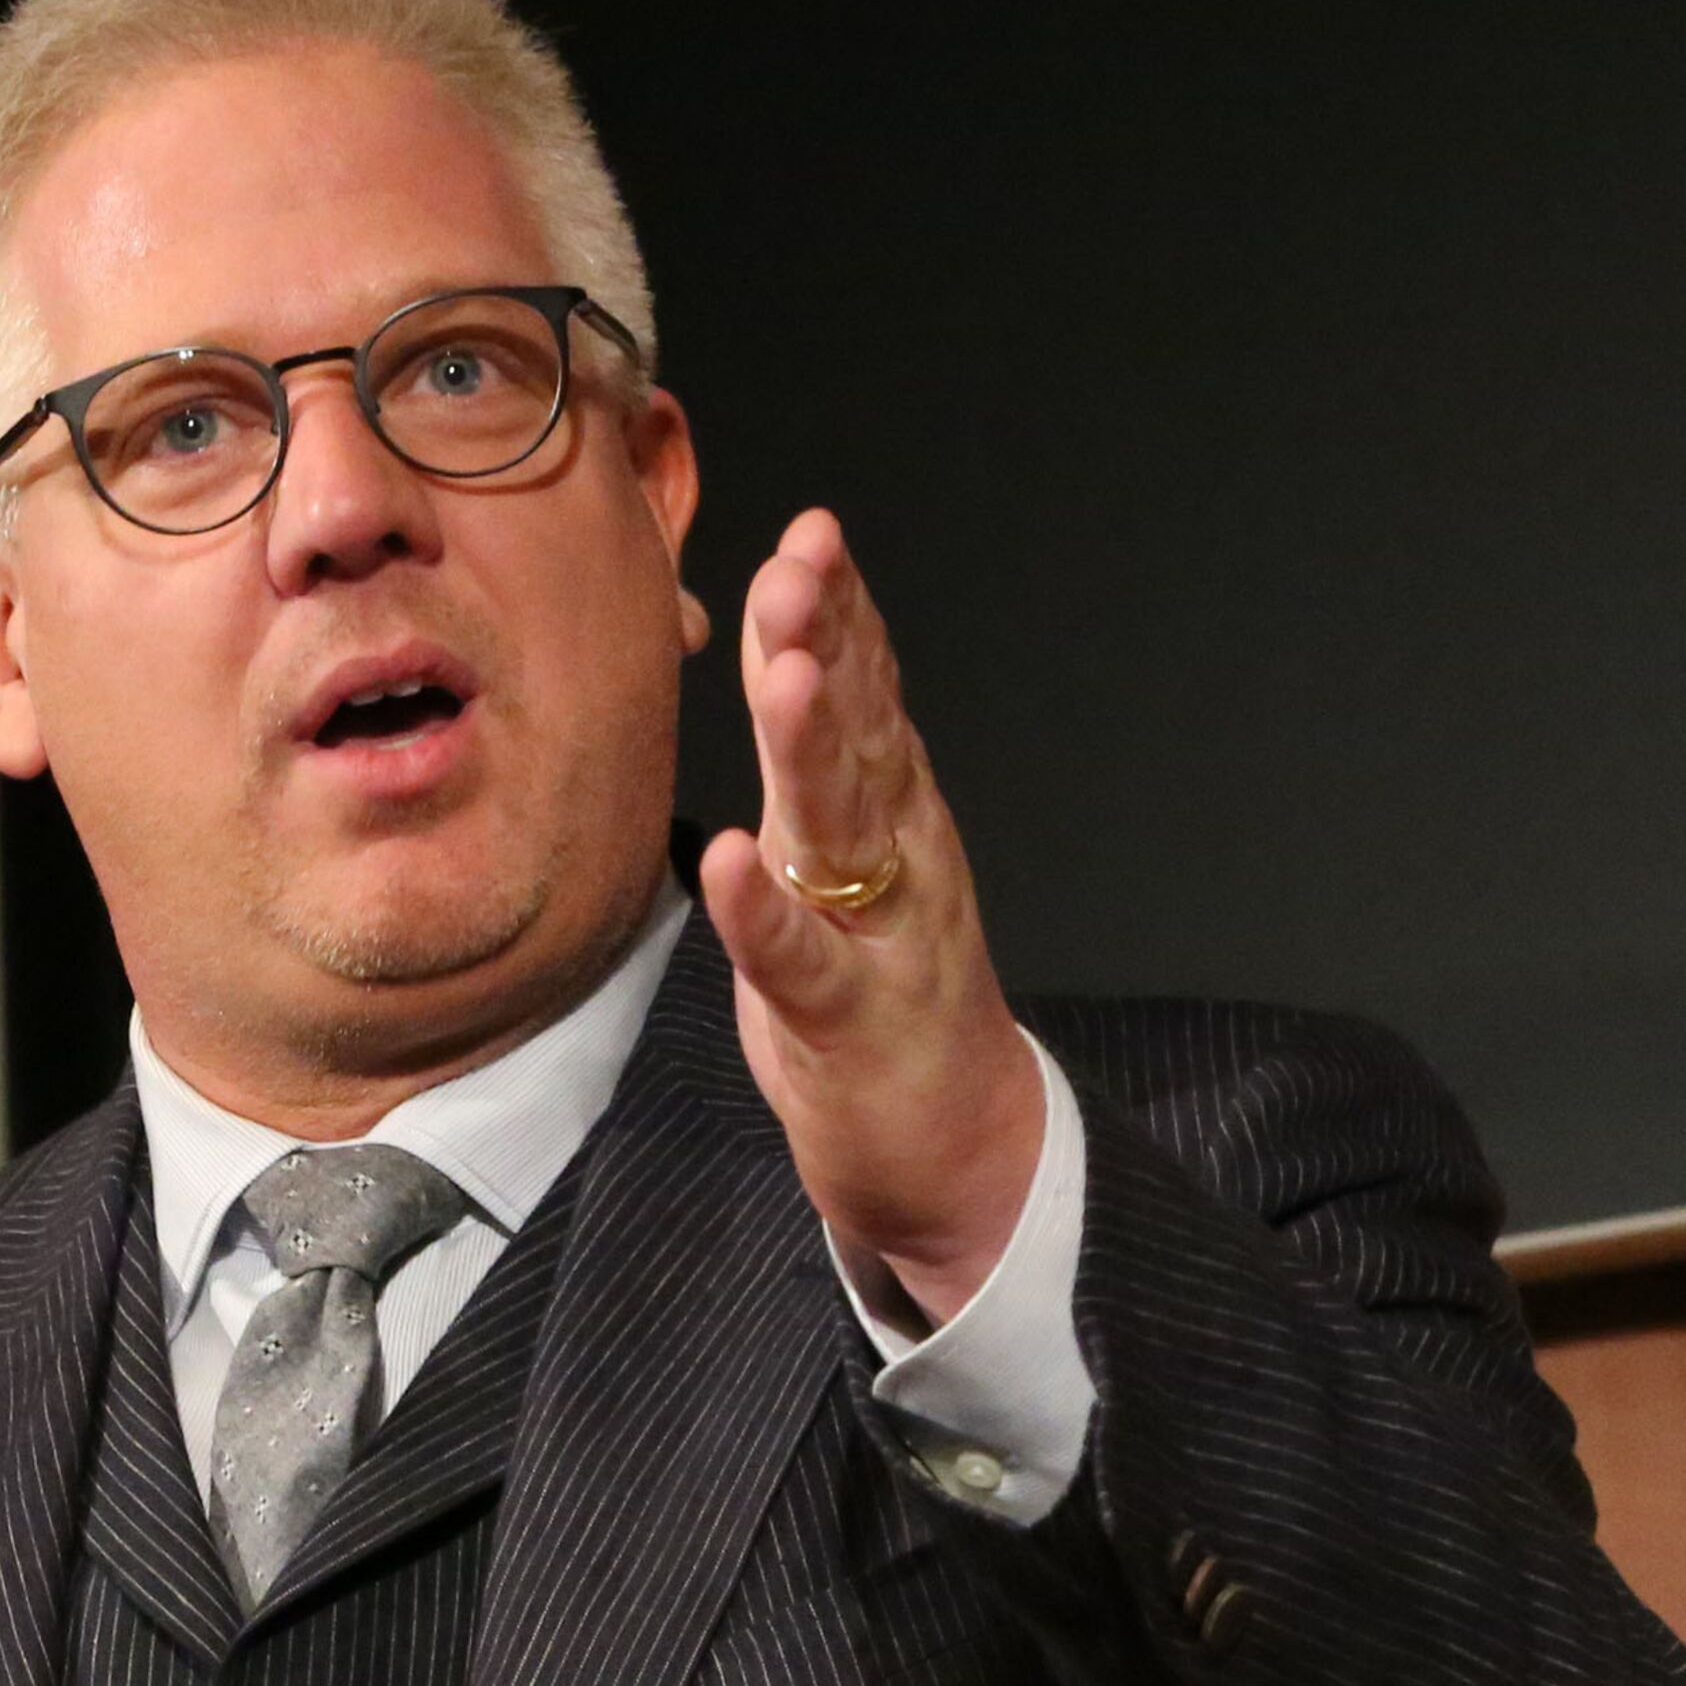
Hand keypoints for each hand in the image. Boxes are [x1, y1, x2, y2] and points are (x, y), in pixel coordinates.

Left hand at [696, 511, 1048, 1327]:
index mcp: (888, 815)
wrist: (962, 1154)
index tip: (810, 531)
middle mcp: (895, 859)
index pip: (863, 696)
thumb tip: (790, 645)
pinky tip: (723, 865)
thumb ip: (822, 762)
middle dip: (830, 644)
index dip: (839, 614)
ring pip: (842, 830)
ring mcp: (879, 939)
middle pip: (860, 736)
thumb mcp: (842, 863)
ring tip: (789, 676)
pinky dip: (760, 916)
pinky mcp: (849, 1025)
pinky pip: (799, 963)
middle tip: (801, 562)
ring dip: (817, 750)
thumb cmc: (884, 1001)